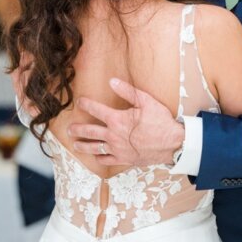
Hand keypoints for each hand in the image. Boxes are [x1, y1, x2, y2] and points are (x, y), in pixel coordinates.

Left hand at [68, 78, 184, 167]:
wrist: (172, 143)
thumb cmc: (161, 121)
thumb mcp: (146, 101)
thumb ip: (127, 91)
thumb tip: (112, 81)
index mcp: (117, 119)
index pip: (96, 110)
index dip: (86, 104)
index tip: (79, 102)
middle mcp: (113, 135)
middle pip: (89, 131)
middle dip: (77, 129)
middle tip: (69, 128)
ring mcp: (117, 149)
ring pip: (93, 148)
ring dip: (82, 145)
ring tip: (75, 144)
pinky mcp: (123, 159)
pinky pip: (106, 160)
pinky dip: (98, 158)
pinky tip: (95, 156)